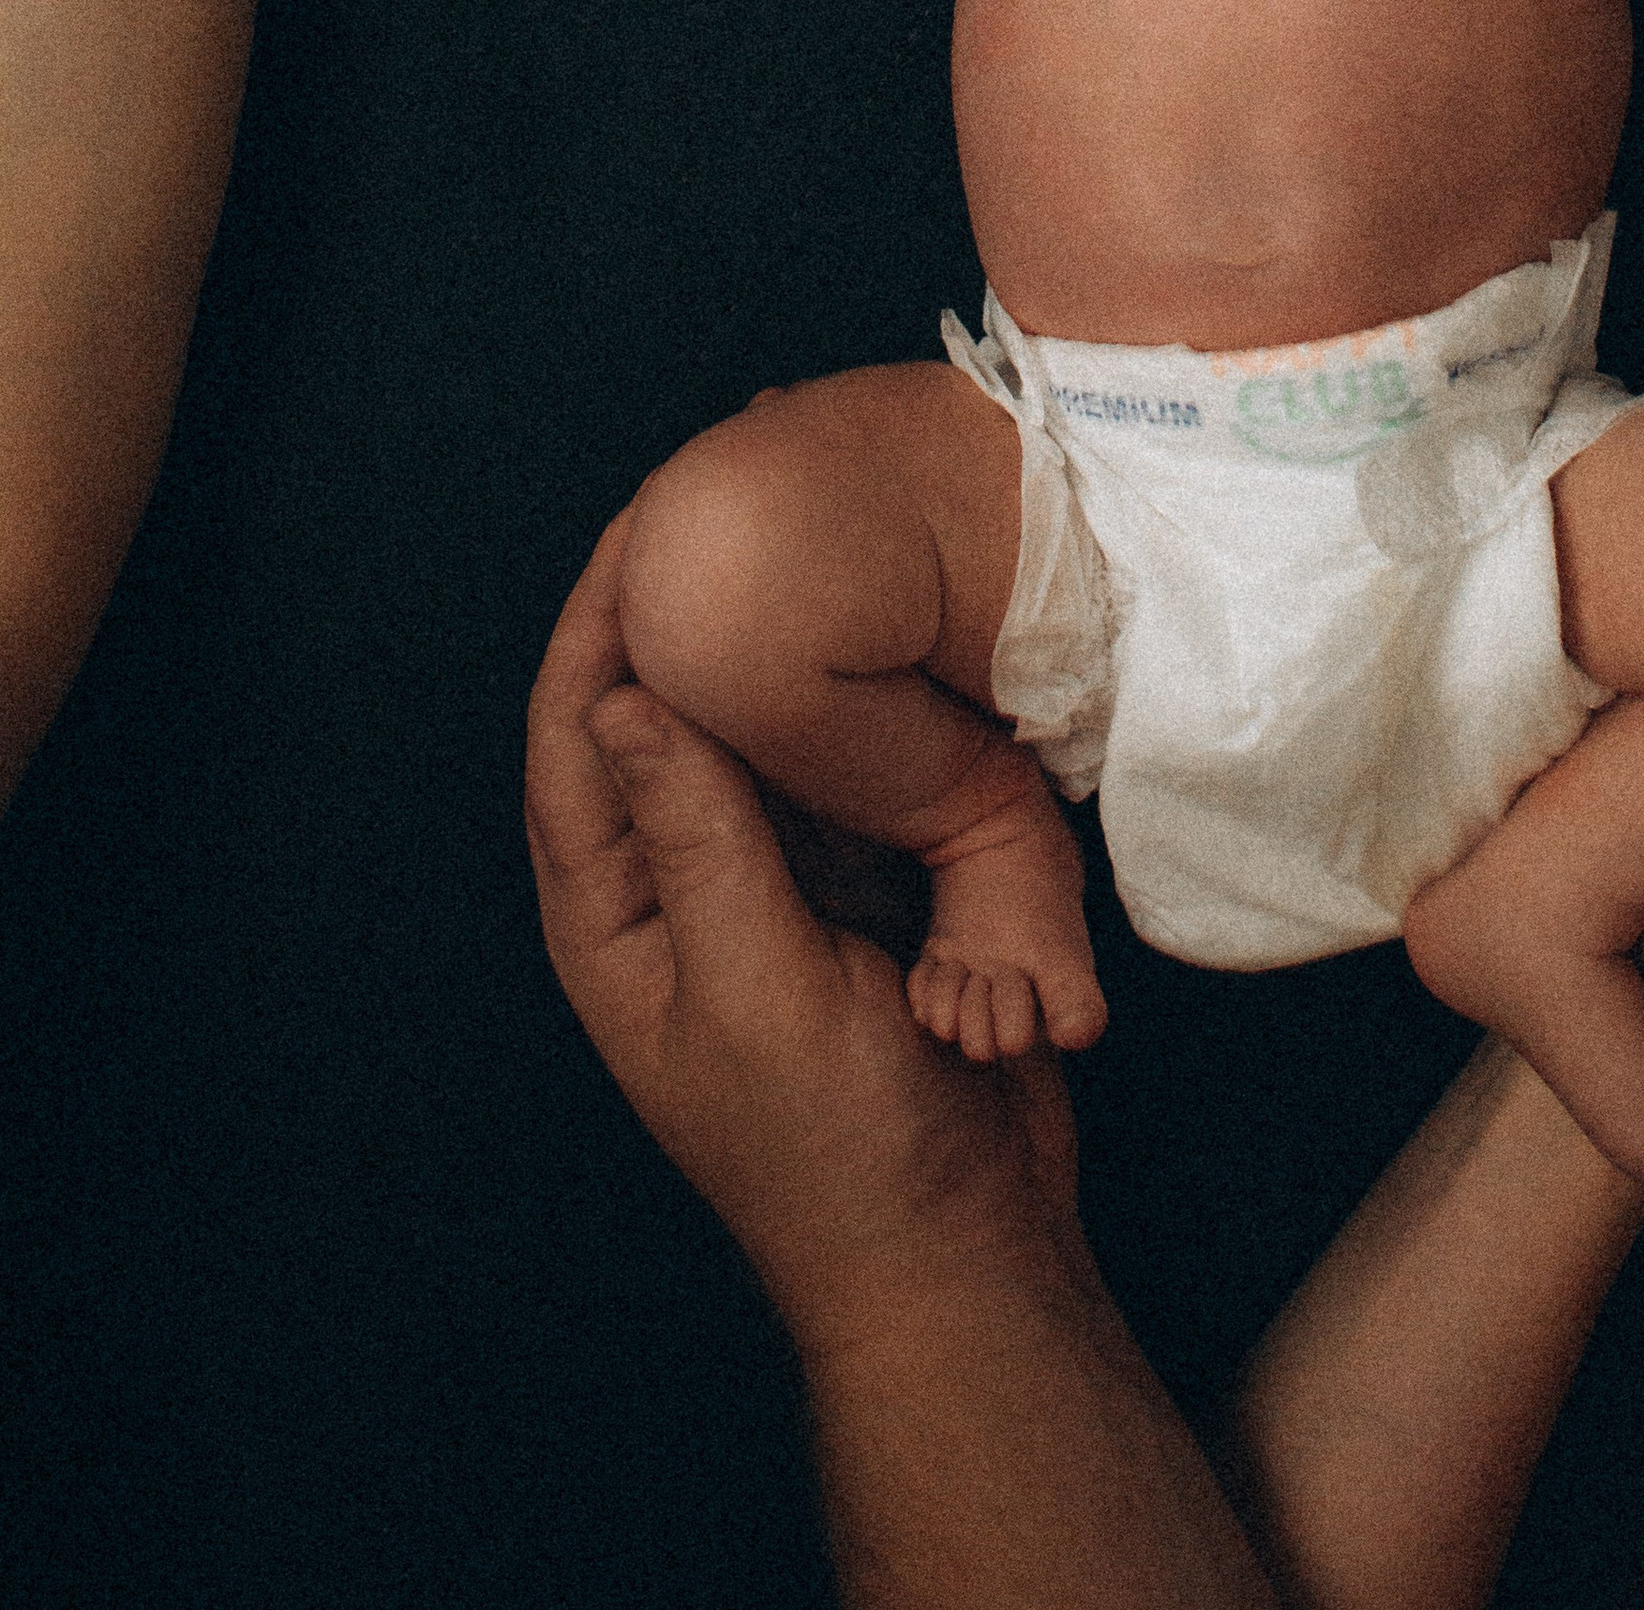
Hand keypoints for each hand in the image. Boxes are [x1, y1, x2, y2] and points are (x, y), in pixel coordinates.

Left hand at [526, 517, 1075, 1349]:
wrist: (966, 1250)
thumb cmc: (839, 1148)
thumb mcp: (755, 983)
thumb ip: (695, 839)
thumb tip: (623, 694)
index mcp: (617, 920)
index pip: (578, 740)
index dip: (596, 624)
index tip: (641, 518)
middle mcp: (680, 892)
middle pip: (662, 721)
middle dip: (687, 612)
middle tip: (730, 492)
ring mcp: (772, 890)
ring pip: (758, 737)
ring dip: (780, 651)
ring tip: (808, 538)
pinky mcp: (860, 893)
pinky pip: (845, 777)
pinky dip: (857, 711)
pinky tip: (887, 641)